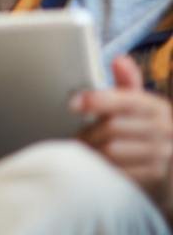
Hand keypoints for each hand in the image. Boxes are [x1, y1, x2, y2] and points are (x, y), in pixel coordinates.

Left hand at [75, 56, 172, 214]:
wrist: (168, 171)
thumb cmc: (144, 133)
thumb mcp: (139, 107)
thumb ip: (127, 85)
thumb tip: (120, 59)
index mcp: (157, 107)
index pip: (125, 100)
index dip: (97, 100)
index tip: (73, 104)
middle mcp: (165, 129)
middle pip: (112, 127)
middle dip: (89, 133)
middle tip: (77, 137)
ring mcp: (163, 155)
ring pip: (112, 150)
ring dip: (92, 151)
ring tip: (86, 150)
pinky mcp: (156, 177)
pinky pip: (119, 172)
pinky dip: (103, 168)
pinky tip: (97, 165)